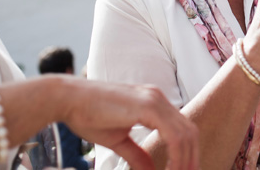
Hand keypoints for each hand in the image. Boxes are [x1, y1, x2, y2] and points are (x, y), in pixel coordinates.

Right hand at [60, 78, 198, 169]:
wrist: (68, 98)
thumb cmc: (88, 115)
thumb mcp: (118, 140)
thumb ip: (137, 154)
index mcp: (153, 103)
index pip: (182, 129)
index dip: (187, 153)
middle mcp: (158, 98)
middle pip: (189, 132)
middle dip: (192, 159)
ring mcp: (155, 99)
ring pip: (185, 134)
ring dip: (185, 161)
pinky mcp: (148, 106)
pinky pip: (173, 134)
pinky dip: (177, 155)